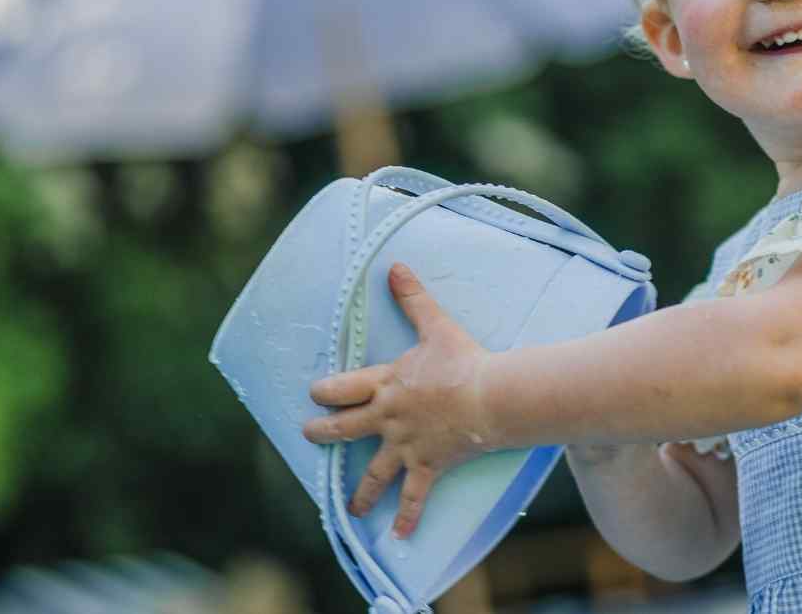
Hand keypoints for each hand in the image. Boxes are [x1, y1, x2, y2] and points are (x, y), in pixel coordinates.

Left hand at [302, 262, 494, 538]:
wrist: (491, 396)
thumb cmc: (463, 360)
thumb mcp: (436, 325)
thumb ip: (412, 299)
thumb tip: (395, 267)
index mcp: (385, 384)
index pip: (342, 388)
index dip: (325, 391)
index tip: (314, 394)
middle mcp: (388, 418)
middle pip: (345, 428)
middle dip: (324, 432)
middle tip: (310, 435)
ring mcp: (406, 445)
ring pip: (375, 471)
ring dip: (361, 490)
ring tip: (349, 508)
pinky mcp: (428, 464)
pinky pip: (415, 495)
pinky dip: (409, 515)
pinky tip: (400, 533)